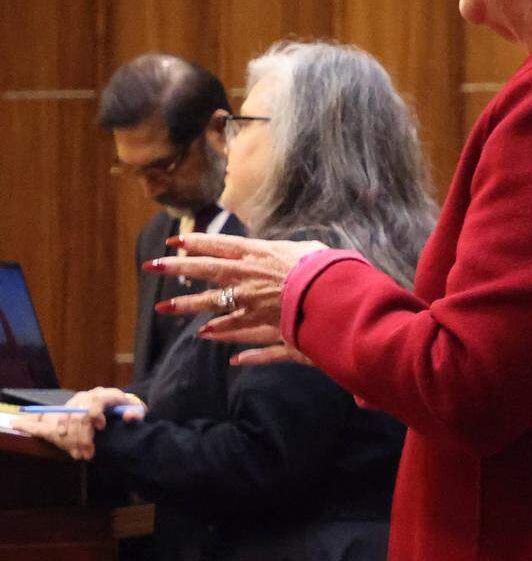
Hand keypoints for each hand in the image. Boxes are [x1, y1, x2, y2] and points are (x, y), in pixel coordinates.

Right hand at [9, 387, 145, 459]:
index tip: (101, 428)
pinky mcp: (65, 413)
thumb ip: (136, 412)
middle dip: (82, 437)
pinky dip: (39, 427)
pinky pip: (48, 420)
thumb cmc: (127, 409)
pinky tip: (31, 430)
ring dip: (71, 442)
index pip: (95, 401)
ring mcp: (73, 405)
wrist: (118, 410)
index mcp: (103, 394)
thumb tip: (129, 416)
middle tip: (89, 454)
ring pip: (65, 422)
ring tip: (80, 455)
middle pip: (78, 416)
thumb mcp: (137, 410)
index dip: (95, 414)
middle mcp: (86, 397)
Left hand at [145, 233, 326, 364]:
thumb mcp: (308, 250)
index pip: (219, 246)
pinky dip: (221, 333)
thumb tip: (287, 252)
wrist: (333, 297)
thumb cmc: (325, 269)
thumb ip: (290, 252)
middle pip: (206, 270)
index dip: (195, 243)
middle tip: (152, 266)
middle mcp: (248, 277)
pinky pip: (235, 330)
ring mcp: (251, 303)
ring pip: (212, 304)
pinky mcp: (260, 325)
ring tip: (164, 308)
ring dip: (187, 305)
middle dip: (177, 268)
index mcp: (259, 255)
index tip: (174, 242)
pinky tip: (206, 336)